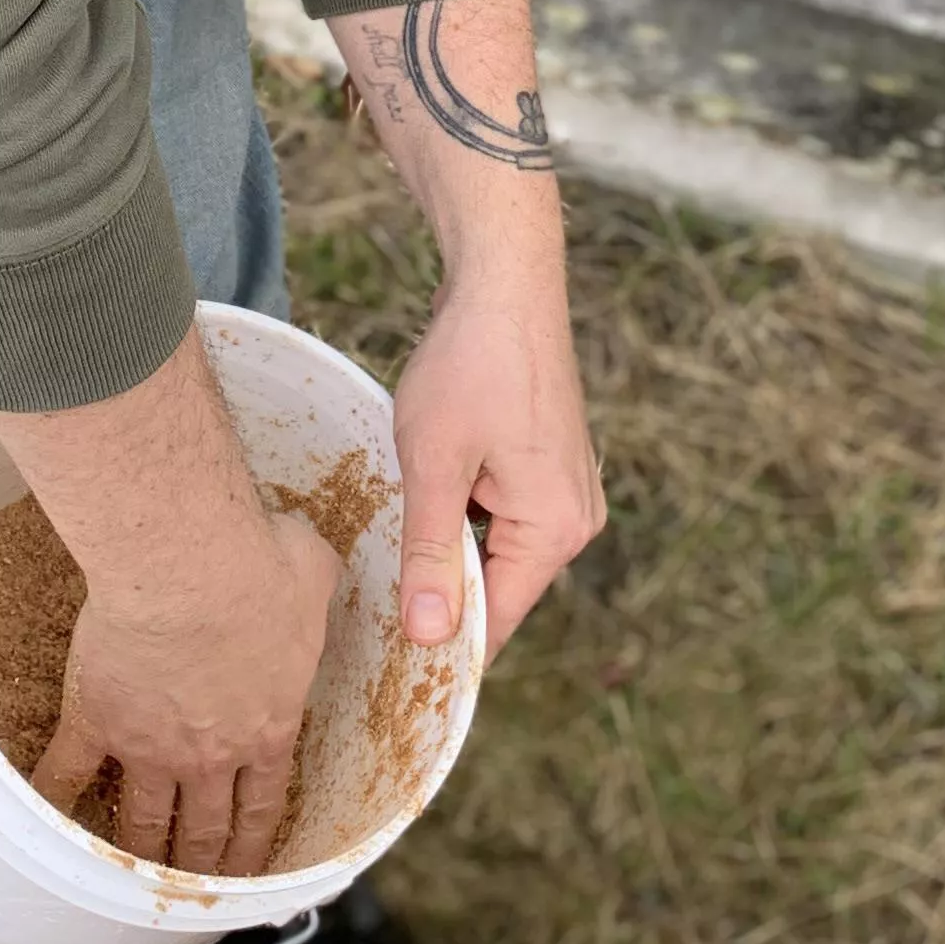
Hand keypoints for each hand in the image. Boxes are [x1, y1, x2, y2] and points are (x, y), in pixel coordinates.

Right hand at [0, 326, 345, 877]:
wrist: (188, 566)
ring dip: (138, 853)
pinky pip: (68, 772)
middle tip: (189, 889)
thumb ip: (315, 584)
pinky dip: (53, 800)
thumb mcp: (313, 572)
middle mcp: (211, 755)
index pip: (263, 806)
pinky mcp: (97, 721)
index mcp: (268, 727)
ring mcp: (150, 747)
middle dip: (199, 865)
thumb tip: (313, 566)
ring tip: (129, 878)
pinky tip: (41, 818)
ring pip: (142, 820)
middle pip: (204, 830)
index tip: (244, 872)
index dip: (252, 845)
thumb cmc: (259, 564)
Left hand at [392, 259, 602, 665]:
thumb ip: (430, 554)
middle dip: (440, 589)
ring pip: (493, 550)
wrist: (503, 283)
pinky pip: (500, 516)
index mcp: (555, 530)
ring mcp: (566, 492)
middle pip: (497, 588)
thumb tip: (427, 638)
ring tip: (394, 523)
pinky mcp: (550, 468)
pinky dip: (461, 513)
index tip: (382, 660)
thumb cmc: (470, 365)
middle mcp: (574, 519)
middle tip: (370, 592)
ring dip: (446, 544)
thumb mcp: (434, 464)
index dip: (440, 641)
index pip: (496, 620)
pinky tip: (425, 487)